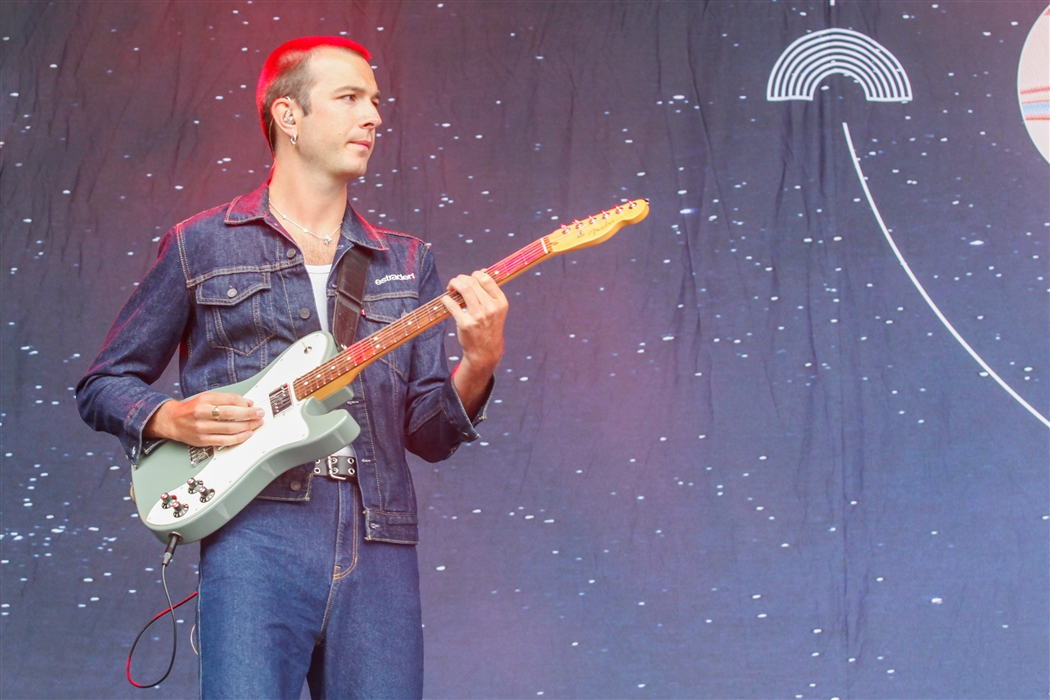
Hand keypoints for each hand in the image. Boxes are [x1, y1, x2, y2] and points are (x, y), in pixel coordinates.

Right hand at [144, 392, 264, 446]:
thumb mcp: (206, 398)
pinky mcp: (203, 441)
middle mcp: (202, 413)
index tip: (254, 405)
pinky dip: (238, 438)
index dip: (244, 402)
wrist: (172, 421)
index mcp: (204, 400)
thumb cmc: (191, 409)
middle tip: (260, 414)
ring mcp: (202, 428)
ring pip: (229, 428)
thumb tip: (246, 403)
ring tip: (256, 424)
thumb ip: (226, 399)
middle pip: (231, 414)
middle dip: (249, 414)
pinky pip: (224, 441)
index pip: (229, 400)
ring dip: (247, 426)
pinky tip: (246, 435)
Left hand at [441, 270, 507, 416]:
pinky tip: (446, 299)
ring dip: (454, 283)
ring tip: (451, 287)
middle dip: (461, 279)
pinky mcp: (465, 324)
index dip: (475, 274)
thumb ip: (491, 292)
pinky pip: (452, 304)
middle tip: (456, 283)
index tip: (469, 278)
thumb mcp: (497, 310)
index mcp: (500, 302)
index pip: (487, 279)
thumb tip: (483, 271)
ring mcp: (478, 316)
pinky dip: (446, 299)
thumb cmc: (489, 328)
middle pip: (473, 282)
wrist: (485, 352)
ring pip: (464, 289)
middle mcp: (491, 308)